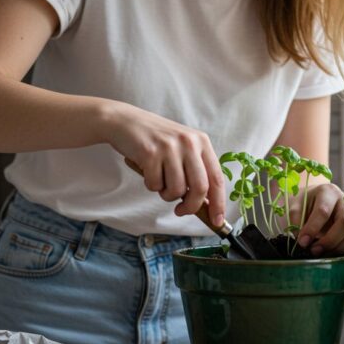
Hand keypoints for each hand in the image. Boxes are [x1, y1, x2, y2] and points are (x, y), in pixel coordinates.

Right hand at [103, 102, 225, 227]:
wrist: (125, 122)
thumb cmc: (155, 139)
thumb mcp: (182, 147)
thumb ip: (195, 170)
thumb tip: (205, 202)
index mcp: (201, 142)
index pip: (217, 178)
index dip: (218, 203)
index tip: (217, 220)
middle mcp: (189, 143)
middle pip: (200, 188)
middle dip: (191, 206)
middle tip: (181, 210)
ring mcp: (169, 147)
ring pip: (177, 190)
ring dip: (166, 194)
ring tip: (160, 181)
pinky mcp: (150, 153)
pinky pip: (155, 185)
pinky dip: (151, 185)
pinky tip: (148, 171)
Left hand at [291, 183, 343, 255]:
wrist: (314, 200)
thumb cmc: (306, 202)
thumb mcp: (295, 205)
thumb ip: (295, 219)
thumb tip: (302, 239)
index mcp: (328, 192)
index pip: (323, 211)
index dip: (312, 229)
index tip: (302, 242)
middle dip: (328, 241)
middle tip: (314, 250)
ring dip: (338, 247)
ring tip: (322, 252)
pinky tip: (330, 251)